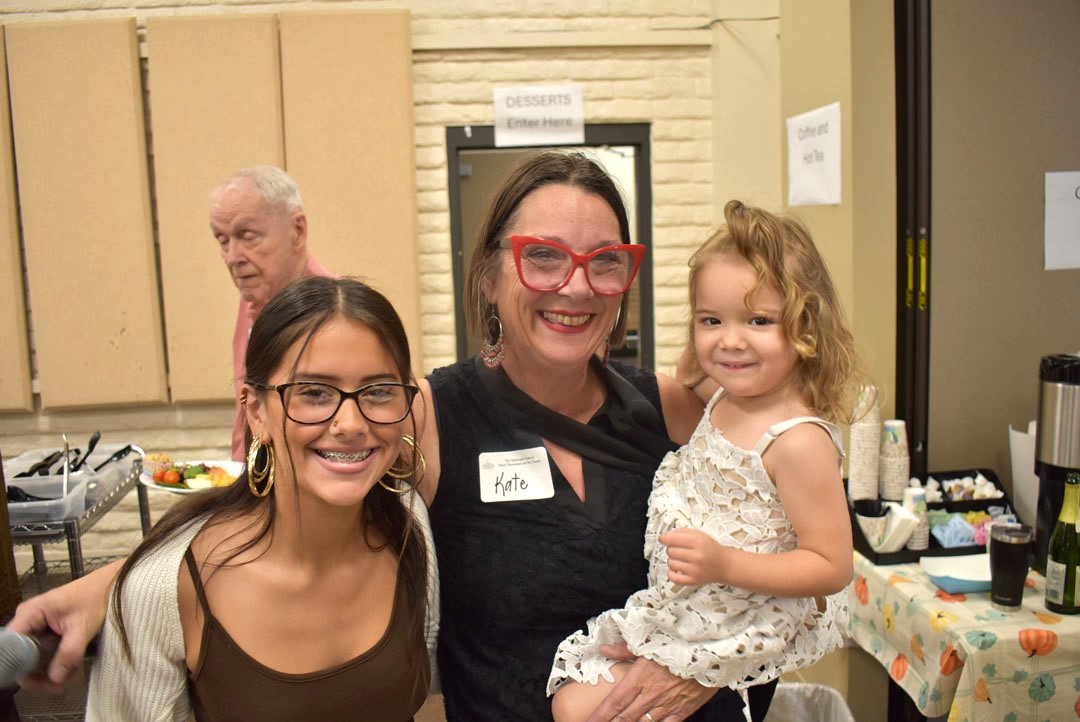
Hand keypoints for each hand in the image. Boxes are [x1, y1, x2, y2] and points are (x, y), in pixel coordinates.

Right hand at [6, 561, 117, 689]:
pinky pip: (45, 651)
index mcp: (30, 614)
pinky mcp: (48, 629)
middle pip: (21, 655)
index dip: (19, 668)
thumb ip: (68, 653)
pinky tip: (74, 666)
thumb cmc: (96, 597)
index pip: (10, 647)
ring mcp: (37, 625)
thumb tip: (55, 678)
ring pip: (35, 656)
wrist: (111, 583)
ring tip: (73, 673)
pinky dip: (58, 661)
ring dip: (52, 669)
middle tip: (59, 685)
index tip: (38, 681)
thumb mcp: (82, 627)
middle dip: (40, 673)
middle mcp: (28, 619)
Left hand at [586, 653, 715, 721]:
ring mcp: (667, 705)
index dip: (600, 716)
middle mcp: (651, 695)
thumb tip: (603, 649)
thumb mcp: (649, 641)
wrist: (711, 651)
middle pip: (625, 718)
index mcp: (640, 677)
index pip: (614, 703)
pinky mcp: (683, 710)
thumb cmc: (679, 643)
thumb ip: (624, 649)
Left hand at [660, 528, 727, 585]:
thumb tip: (666, 535)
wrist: (725, 565)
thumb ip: (683, 532)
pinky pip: (673, 577)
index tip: (662, 538)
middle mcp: (697, 556)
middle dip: (672, 549)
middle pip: (670, 551)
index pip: (673, 539)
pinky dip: (671, 573)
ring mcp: (695, 570)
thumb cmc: (711, 549)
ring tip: (681, 559)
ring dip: (672, 560)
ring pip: (670, 563)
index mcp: (699, 542)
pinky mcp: (693, 581)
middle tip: (679, 550)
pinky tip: (677, 569)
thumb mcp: (700, 535)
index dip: (664, 538)